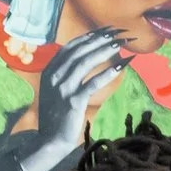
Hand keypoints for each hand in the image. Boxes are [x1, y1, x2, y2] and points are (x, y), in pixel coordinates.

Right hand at [32, 26, 129, 157]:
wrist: (49, 140)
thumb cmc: (57, 115)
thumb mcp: (55, 89)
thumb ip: (65, 73)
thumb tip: (86, 56)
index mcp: (49, 70)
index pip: (71, 47)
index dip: (90, 36)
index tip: (106, 30)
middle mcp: (54, 76)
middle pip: (79, 50)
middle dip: (100, 39)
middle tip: (118, 32)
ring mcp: (63, 88)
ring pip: (85, 62)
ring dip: (105, 50)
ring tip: (121, 43)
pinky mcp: (73, 101)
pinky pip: (92, 83)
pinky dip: (108, 73)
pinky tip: (121, 66)